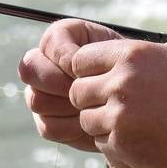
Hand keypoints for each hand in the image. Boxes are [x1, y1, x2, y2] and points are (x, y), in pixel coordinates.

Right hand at [18, 18, 121, 152]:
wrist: (136, 102)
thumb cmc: (130, 72)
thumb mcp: (118, 55)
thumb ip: (94, 54)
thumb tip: (73, 68)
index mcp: (62, 39)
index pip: (49, 42)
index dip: (66, 57)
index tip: (88, 69)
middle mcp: (45, 64)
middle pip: (30, 69)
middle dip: (58, 82)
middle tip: (84, 91)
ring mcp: (42, 93)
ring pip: (36, 100)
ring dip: (66, 106)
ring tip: (92, 106)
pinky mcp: (47, 121)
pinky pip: (47, 127)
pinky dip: (69, 128)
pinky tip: (89, 124)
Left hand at [68, 38, 166, 167]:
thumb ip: (151, 51)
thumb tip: (136, 49)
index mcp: (132, 55)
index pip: (80, 59)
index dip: (87, 72)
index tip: (99, 81)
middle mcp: (121, 81)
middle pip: (77, 90)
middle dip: (90, 99)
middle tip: (111, 106)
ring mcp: (119, 114)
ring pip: (85, 118)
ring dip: (100, 123)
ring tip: (128, 124)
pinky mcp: (122, 143)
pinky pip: (100, 141)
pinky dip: (114, 142)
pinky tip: (138, 139)